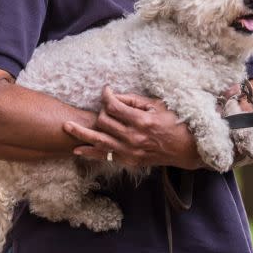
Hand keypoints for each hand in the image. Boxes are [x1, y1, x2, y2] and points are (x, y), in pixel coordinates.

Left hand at [63, 87, 205, 170]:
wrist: (186, 149)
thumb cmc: (174, 123)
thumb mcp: (158, 105)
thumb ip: (134, 100)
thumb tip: (113, 95)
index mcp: (142, 121)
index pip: (114, 106)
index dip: (106, 96)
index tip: (106, 91)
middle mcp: (134, 137)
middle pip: (104, 121)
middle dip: (101, 111)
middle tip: (105, 106)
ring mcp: (130, 152)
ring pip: (99, 140)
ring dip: (81, 133)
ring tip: (66, 127)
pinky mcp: (129, 161)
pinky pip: (105, 156)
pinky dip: (90, 153)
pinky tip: (77, 150)